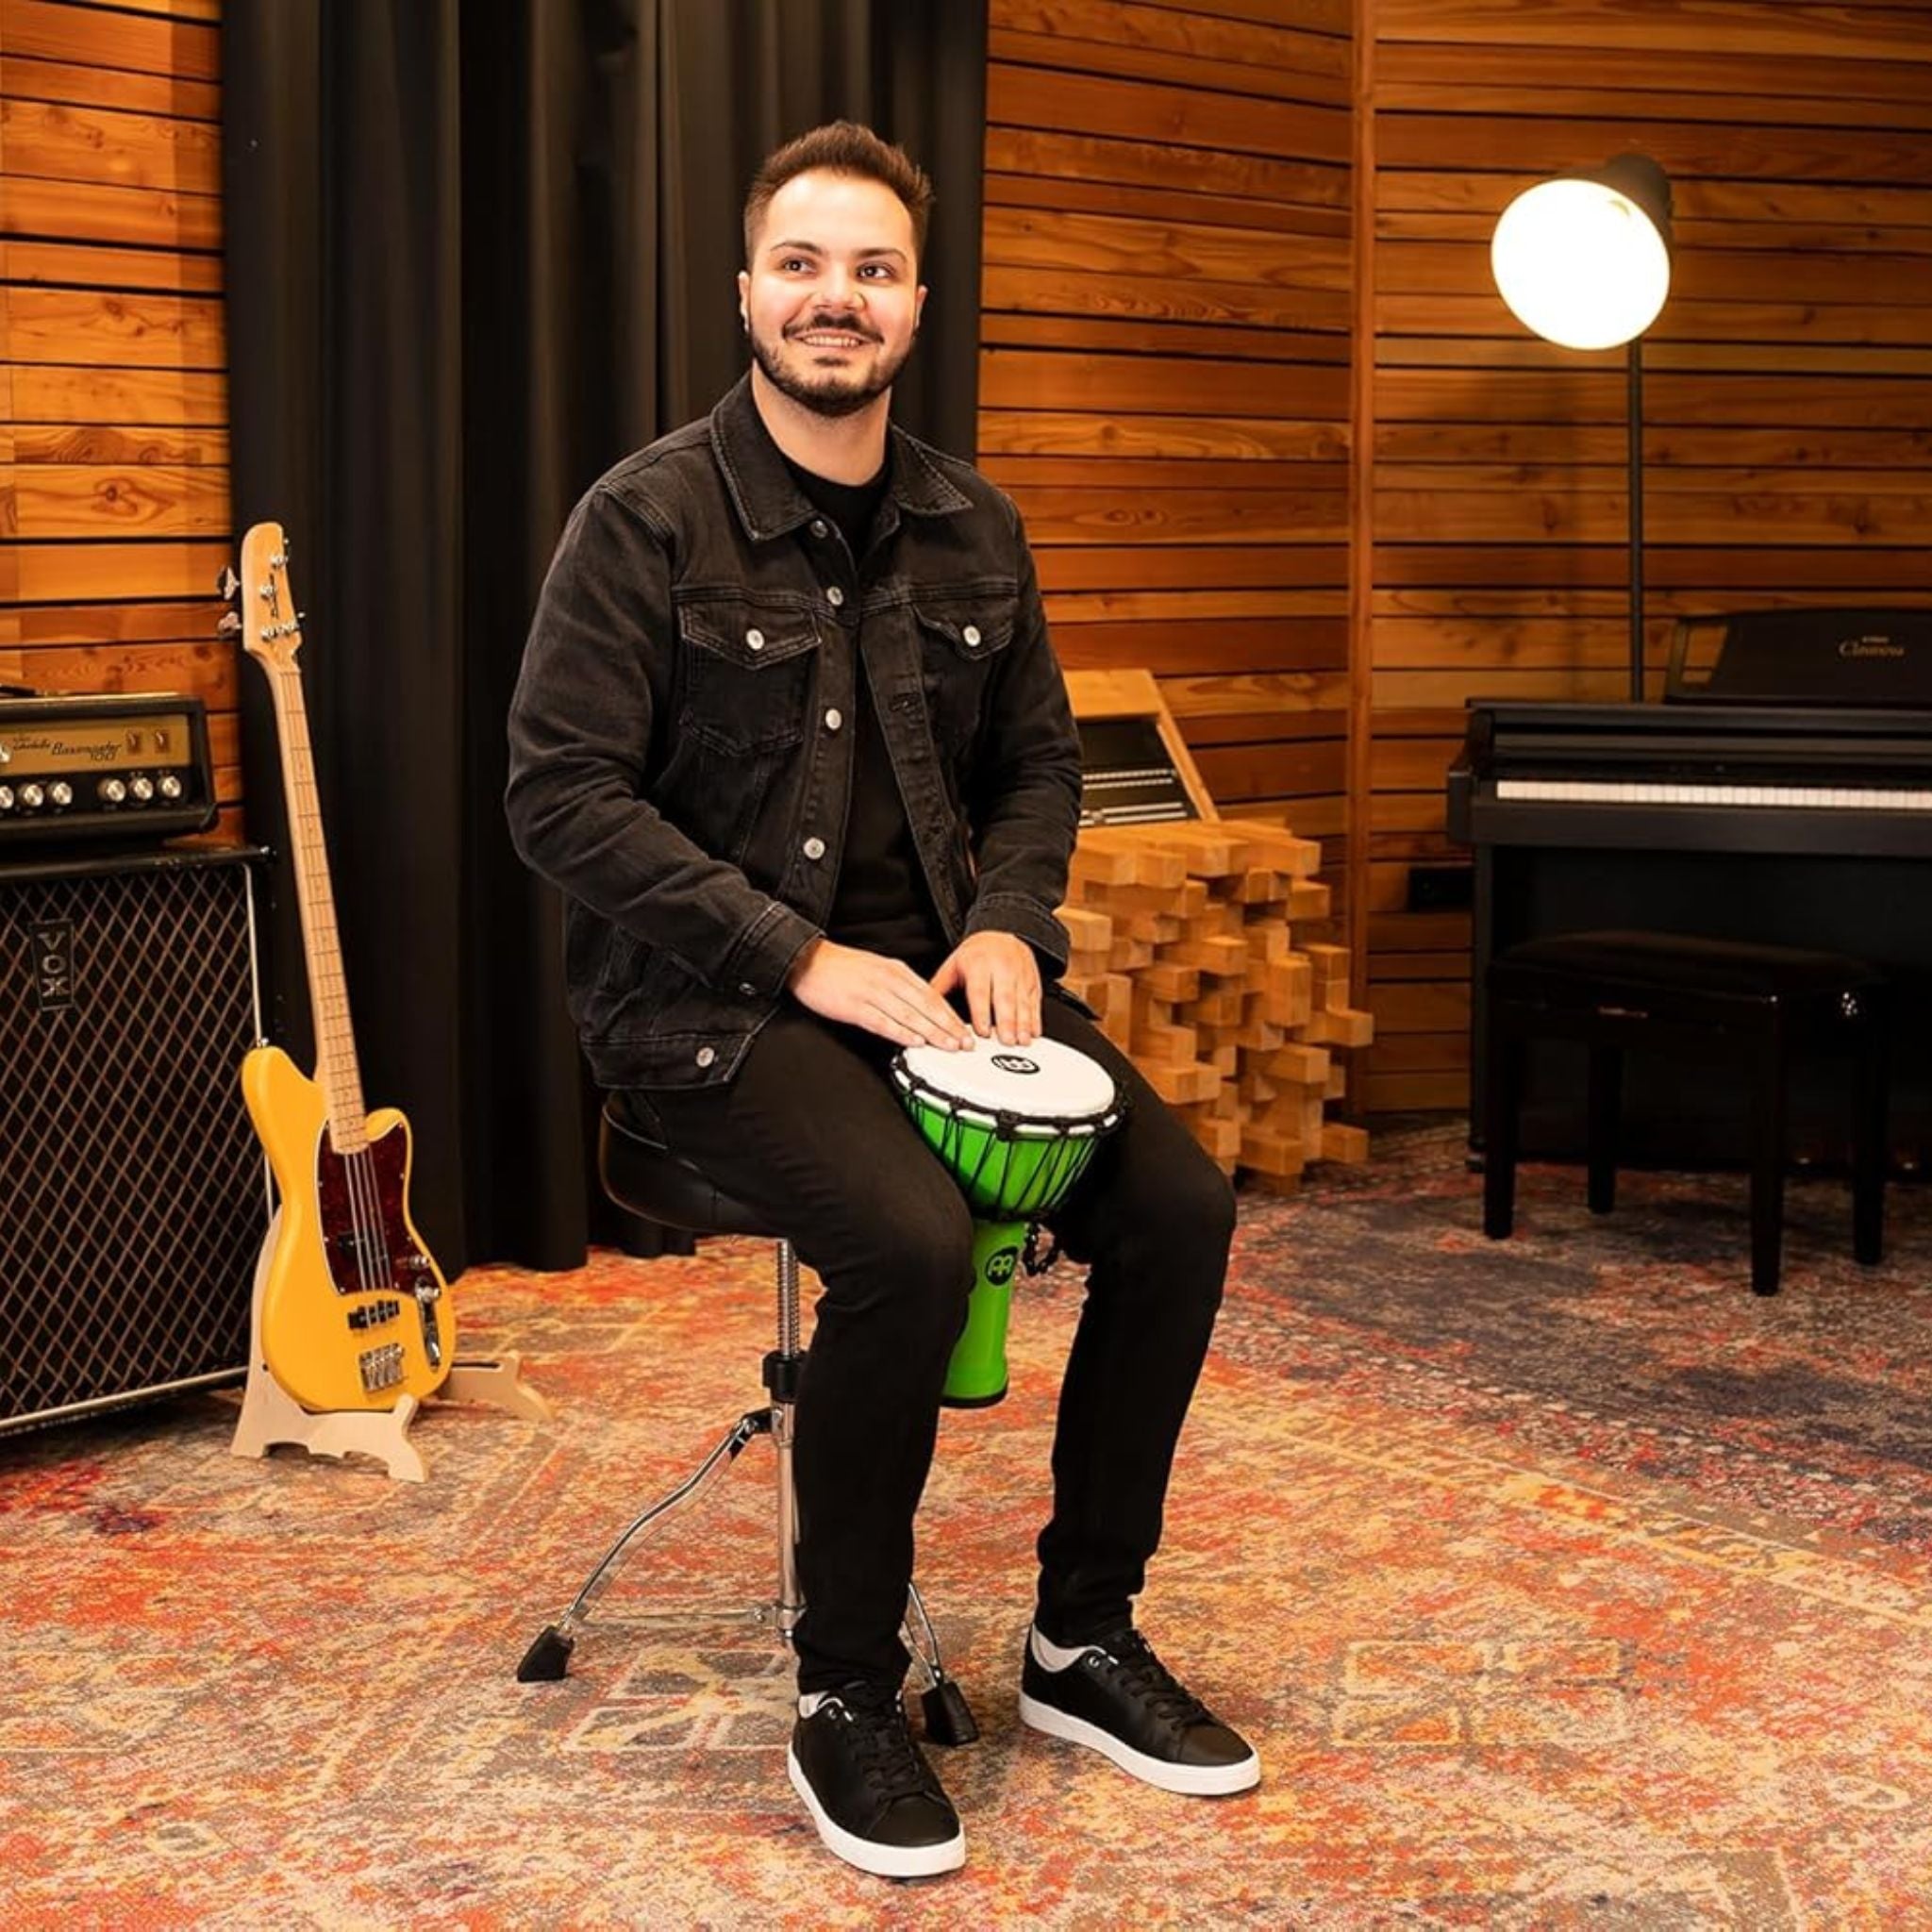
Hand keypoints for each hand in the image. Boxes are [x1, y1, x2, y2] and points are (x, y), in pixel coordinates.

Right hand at [787, 937, 975, 1050]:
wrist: (808, 959)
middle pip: (926, 1005)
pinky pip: (883, 1022)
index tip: (965, 1030)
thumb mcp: (877, 969)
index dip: (950, 1014)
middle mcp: (888, 980)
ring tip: (949, 1046)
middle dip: (949, 1026)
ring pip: (909, 1015)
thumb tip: (921, 1007)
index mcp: (896, 970)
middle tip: (966, 1043)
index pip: (931, 994)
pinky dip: (901, 1033)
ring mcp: (872, 993)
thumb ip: (899, 986)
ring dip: (932, 1032)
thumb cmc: (841, 968)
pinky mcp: (855, 1006)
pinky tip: (915, 1042)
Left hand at [930, 932, 1040, 1045]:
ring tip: (1022, 1040)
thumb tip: (923, 1010)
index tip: (983, 1032)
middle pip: (1005, 998)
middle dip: (1007, 1022)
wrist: (1001, 934)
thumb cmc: (976, 954)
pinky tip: (1034, 1032)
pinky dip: (1035, 1018)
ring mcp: (1019, 974)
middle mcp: (1001, 968)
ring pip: (1022, 1001)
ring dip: (1023, 1023)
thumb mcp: (953, 965)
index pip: (980, 991)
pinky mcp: (1032, 980)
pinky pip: (1034, 1000)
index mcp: (979, 965)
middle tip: (1006, 1041)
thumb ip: (940, 988)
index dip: (982, 1013)